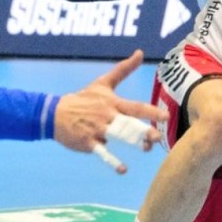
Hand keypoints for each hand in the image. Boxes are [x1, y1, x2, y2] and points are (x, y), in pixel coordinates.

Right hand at [52, 50, 167, 172]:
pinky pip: (102, 152)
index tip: (166, 116)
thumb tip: (140, 52)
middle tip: (158, 135)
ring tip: (147, 148)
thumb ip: (124, 69)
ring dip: (133, 142)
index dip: (151, 111)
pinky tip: (123, 169)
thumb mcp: (103, 82)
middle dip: (144, 130)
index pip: (135, 107)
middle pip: (129, 123)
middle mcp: (108, 116)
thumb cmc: (83, 98)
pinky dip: (112, 161)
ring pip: (118, 137)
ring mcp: (98, 130)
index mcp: (113, 103)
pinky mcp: (89, 142)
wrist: (56, 113)